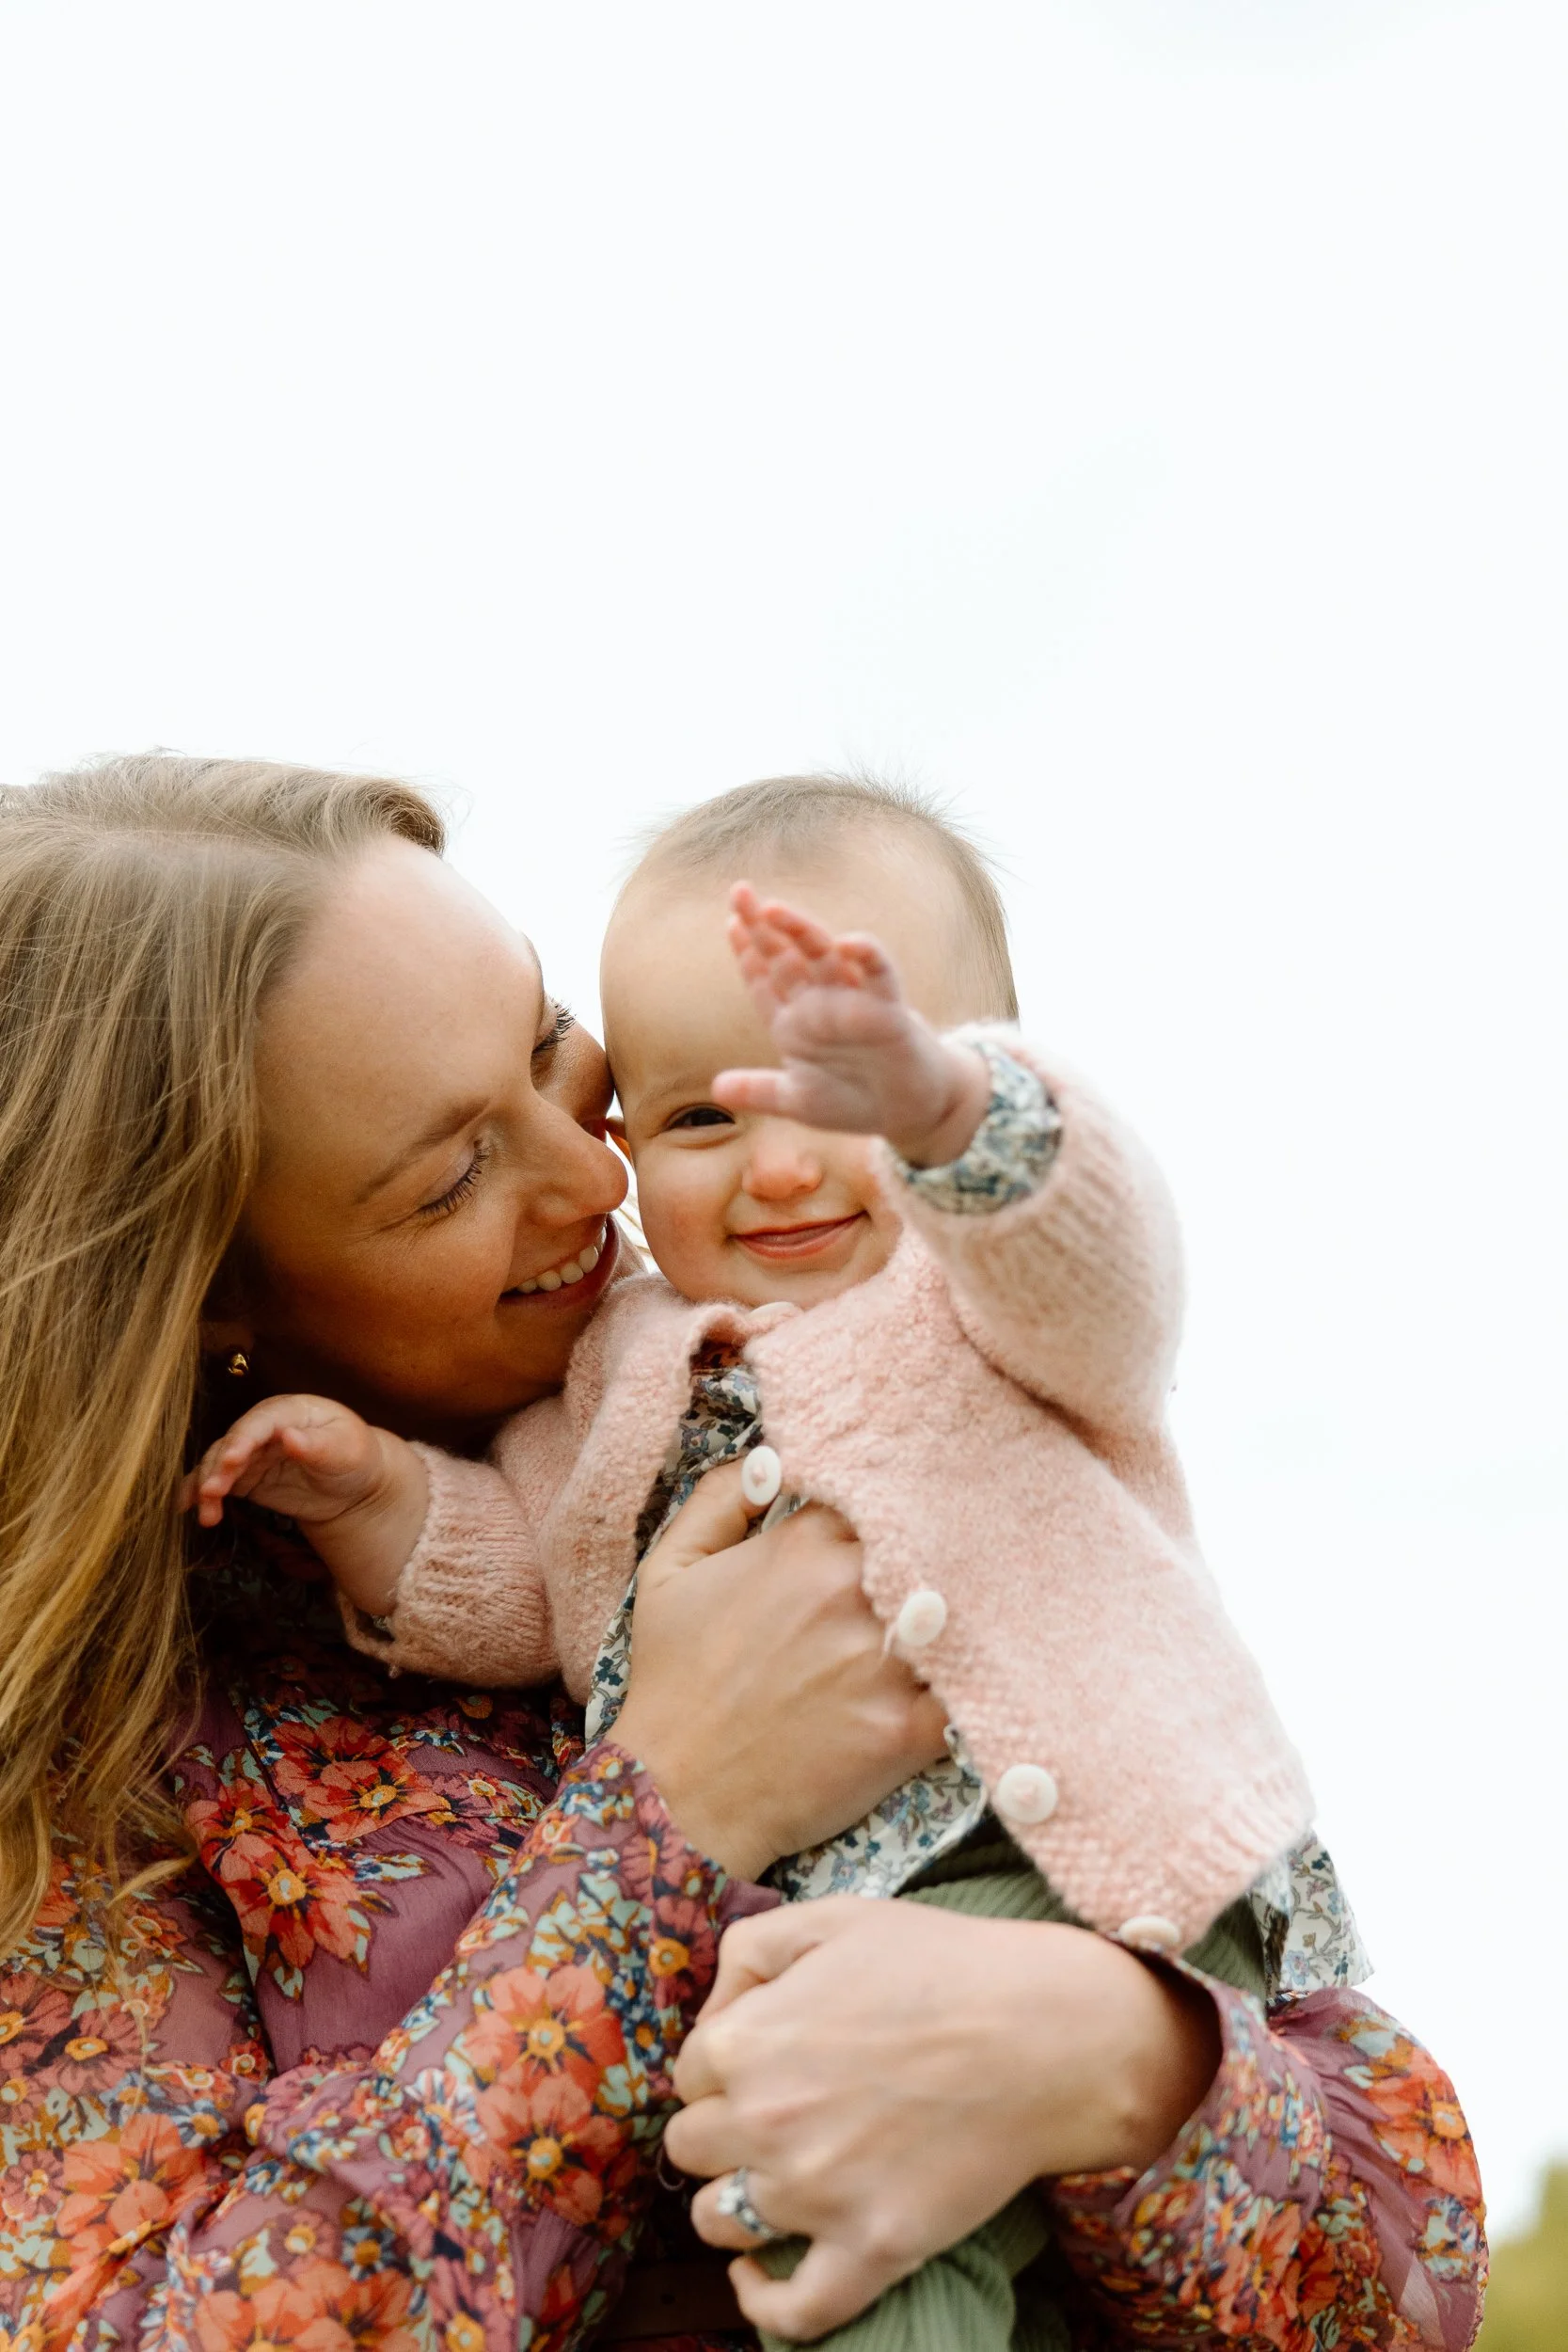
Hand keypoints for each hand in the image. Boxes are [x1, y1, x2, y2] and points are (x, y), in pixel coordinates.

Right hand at [182, 1395, 428, 1615]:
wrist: (355, 1483)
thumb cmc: (355, 1457)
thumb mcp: (346, 1450)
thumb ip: (317, 1444)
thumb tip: (288, 1436)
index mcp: (291, 1410)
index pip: (260, 1422)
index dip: (243, 1439)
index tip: (231, 1460)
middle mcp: (265, 1427)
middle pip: (232, 1442)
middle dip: (217, 1467)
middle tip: (210, 1492)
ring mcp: (252, 1452)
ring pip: (218, 1463)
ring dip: (207, 1485)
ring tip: (206, 1513)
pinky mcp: (245, 1476)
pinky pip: (219, 1482)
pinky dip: (203, 1495)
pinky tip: (189, 1510)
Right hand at [612, 1461, 947, 1882]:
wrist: (678, 1797)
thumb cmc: (672, 1680)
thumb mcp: (669, 1569)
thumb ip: (719, 1496)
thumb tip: (775, 1459)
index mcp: (805, 1545)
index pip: (883, 1499)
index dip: (890, 1516)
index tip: (893, 1533)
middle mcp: (853, 1592)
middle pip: (930, 1551)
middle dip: (930, 1563)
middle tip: (929, 1583)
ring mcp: (887, 1662)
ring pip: (957, 1618)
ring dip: (956, 1623)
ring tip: (956, 1631)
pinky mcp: (911, 1729)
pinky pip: (969, 1691)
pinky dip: (970, 1687)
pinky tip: (960, 1686)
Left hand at [665, 1898, 1220, 2340]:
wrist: (1045, 2031)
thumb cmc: (941, 1964)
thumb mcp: (832, 1917)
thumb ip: (748, 1953)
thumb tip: (714, 2015)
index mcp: (744, 2042)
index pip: (689, 2075)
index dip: (724, 2066)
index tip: (767, 2061)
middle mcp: (763, 2122)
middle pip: (692, 2148)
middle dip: (723, 2130)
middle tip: (776, 2113)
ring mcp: (815, 2195)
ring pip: (719, 2223)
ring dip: (735, 2202)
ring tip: (777, 2179)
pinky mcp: (872, 2249)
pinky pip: (789, 2309)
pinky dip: (763, 2301)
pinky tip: (762, 2274)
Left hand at [713, 883, 990, 1163]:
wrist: (907, 1115)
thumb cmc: (854, 1102)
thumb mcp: (799, 1100)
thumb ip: (760, 1091)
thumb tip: (717, 1090)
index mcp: (795, 1022)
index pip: (764, 978)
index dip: (746, 951)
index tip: (731, 923)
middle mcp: (820, 1004)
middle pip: (787, 955)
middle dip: (762, 926)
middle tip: (739, 891)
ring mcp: (853, 1002)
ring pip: (825, 956)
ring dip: (801, 931)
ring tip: (771, 910)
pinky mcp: (888, 1011)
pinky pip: (878, 976)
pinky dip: (867, 957)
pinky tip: (847, 943)